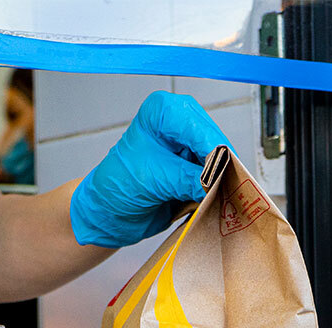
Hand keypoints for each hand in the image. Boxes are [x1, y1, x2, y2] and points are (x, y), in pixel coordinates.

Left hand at [70, 91, 230, 247]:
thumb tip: (216, 182)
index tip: (219, 175)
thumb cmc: (119, 186)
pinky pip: (215, 174)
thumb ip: (188, 179)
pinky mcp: (193, 165)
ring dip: (219, 179)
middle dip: (219, 166)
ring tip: (216, 196)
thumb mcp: (155, 179)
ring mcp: (188, 143)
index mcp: (163, 111)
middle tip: (222, 189)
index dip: (212, 152)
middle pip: (214, 141)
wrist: (109, 212)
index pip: (199, 128)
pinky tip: (211, 198)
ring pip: (219, 159)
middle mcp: (179, 120)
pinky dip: (215, 187)